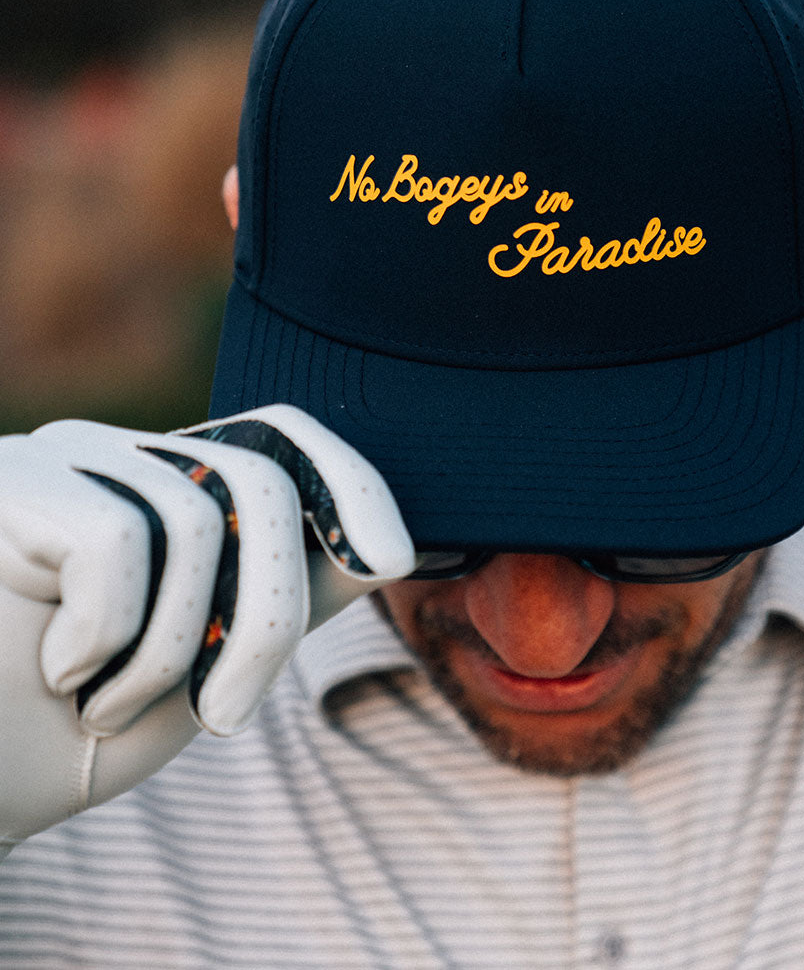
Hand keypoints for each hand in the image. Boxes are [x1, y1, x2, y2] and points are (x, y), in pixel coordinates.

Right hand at [0, 406, 413, 855]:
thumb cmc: (65, 738)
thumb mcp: (201, 667)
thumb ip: (279, 597)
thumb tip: (391, 547)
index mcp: (163, 489)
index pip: (279, 436)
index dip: (348, 484)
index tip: (394, 559)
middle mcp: (114, 456)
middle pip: (260, 482)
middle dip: (271, 612)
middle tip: (226, 713)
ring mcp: (57, 459)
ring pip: (198, 519)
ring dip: (171, 653)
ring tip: (105, 706)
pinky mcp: (8, 481)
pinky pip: (116, 538)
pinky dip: (104, 635)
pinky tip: (55, 673)